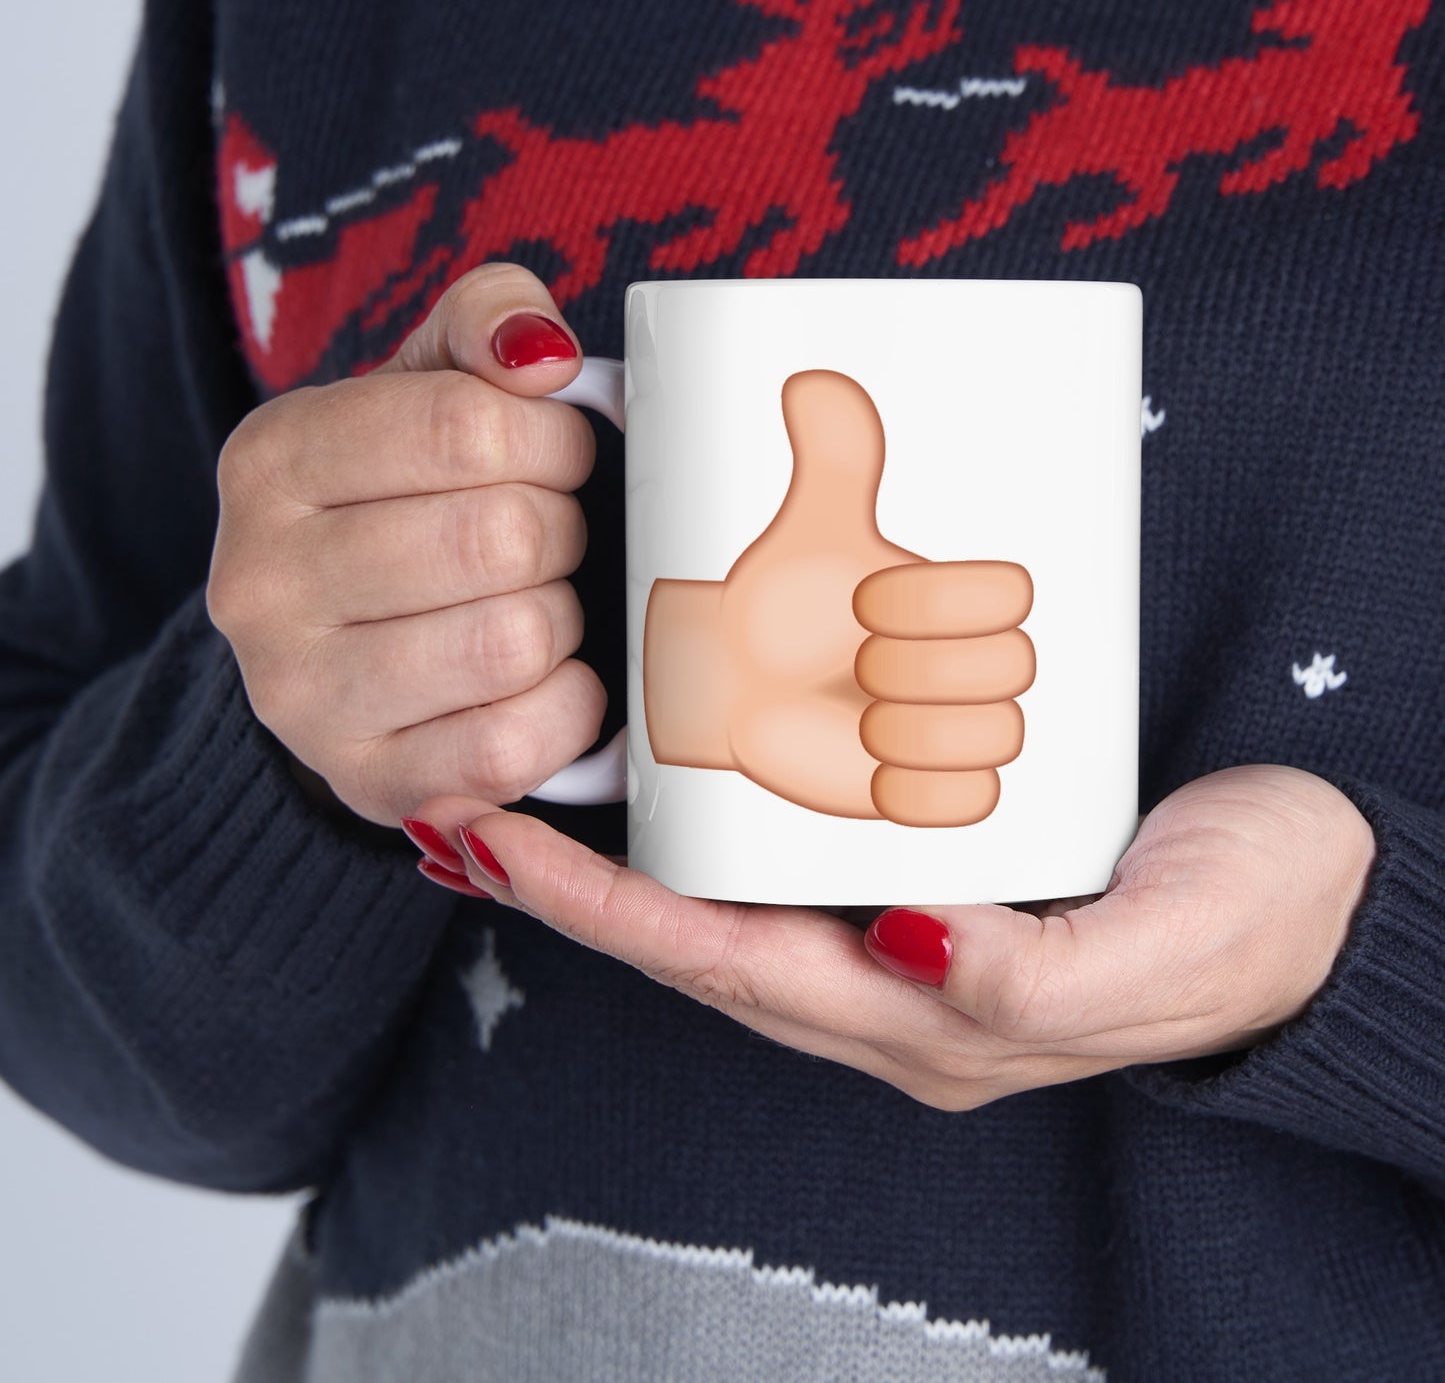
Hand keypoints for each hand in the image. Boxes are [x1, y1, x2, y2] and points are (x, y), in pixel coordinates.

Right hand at [207, 263, 603, 825]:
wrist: (343, 649)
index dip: (553, 441)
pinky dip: (566, 708)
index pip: (466, 426)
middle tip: (548, 539)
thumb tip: (543, 354)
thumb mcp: (428, 385)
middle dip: (561, 531)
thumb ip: (486, 322)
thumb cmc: (407, 502)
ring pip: (514, 641)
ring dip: (561, 619)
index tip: (558, 457)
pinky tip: (546, 681)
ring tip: (537, 605)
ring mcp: (303, 697)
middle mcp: (261, 583)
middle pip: (501, 537)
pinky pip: (515, 745)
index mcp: (272, 460)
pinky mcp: (369, 782)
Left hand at [408, 765, 1374, 1108]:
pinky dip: (711, 828)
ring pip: (732, 905)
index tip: (496, 845)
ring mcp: (906, 939)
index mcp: (932, 1022)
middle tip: (466, 806)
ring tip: (530, 790)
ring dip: (624, 863)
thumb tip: (907, 944)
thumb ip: (1034, 979)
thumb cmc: (1252, 922)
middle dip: (574, 891)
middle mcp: (895, 990)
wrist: (1325, 892)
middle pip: (699, 943)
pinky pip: (791, 862)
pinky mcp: (934, 878)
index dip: (605, 914)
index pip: (729, 969)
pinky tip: (674, 779)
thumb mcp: (1161, 952)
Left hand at [644, 369, 1034, 824]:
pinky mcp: (932, 792)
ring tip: (852, 716)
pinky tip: (871, 767)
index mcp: (955, 600)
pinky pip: (973, 801)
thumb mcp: (807, 533)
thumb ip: (831, 460)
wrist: (740, 688)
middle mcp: (970, 665)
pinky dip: (923, 791)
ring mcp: (957, 730)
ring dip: (912, 728)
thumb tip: (814, 380)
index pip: (1010, 597)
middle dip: (916, 666)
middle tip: (850, 663)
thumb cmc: (780, 608)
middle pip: (1010, 669)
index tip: (864, 603)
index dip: (938, 603)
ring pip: (998, 736)